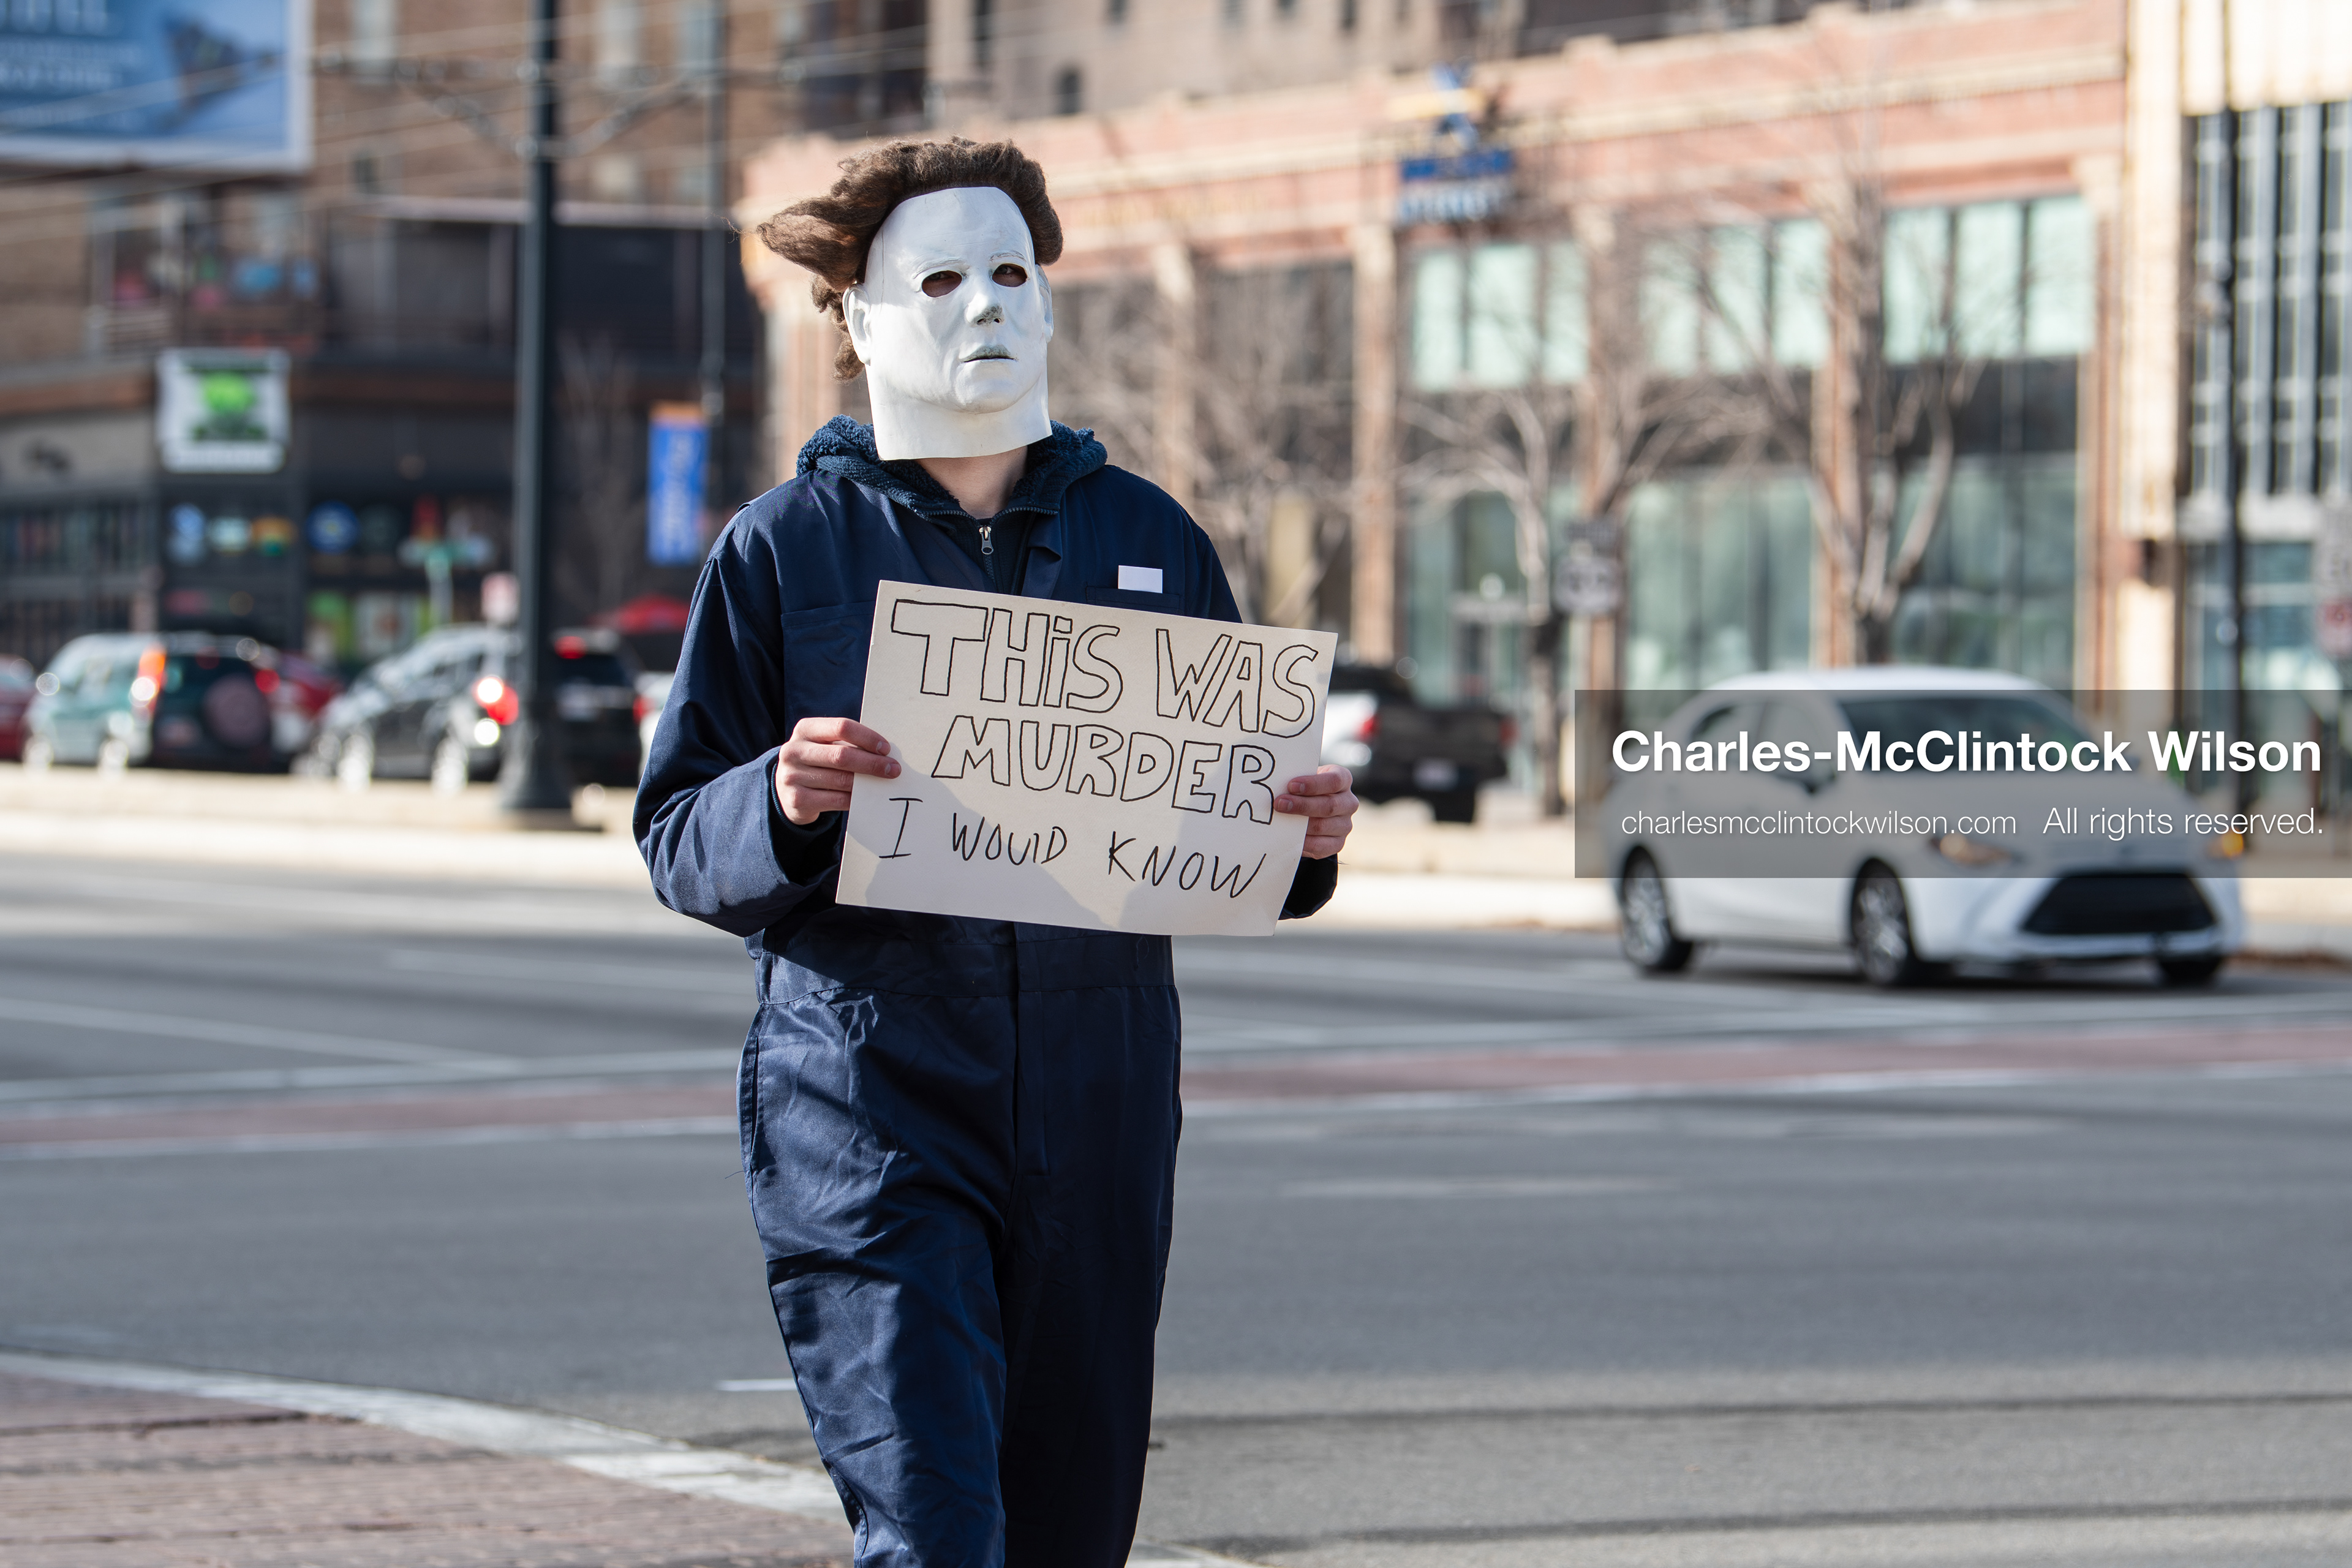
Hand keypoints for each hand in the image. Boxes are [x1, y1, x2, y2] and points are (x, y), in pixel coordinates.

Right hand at [776, 717, 897, 824]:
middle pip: (841, 755)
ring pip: (840, 780)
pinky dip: (856, 799)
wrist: (785, 789)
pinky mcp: (797, 800)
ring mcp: (792, 776)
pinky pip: (836, 800)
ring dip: (867, 783)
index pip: (841, 727)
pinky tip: (868, 797)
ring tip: (885, 783)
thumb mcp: (824, 745)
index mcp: (805, 729)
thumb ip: (847, 743)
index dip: (867, 737)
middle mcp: (794, 751)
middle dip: (872, 763)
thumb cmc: (816, 761)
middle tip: (893, 769)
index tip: (886, 748)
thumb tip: (884, 753)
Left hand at [1274, 763, 1357, 859]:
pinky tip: (1290, 836)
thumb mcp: (1305, 780)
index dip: (1313, 784)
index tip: (1291, 785)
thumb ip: (1297, 781)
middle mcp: (1348, 803)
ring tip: (1281, 819)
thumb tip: (1276, 785)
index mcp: (1343, 780)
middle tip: (1280, 803)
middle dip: (1302, 805)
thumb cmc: (1306, 791)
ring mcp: (1345, 825)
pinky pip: (1321, 846)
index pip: (1335, 781)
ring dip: (1300, 824)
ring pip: (1323, 826)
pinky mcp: (1337, 843)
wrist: (1311, 811)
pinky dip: (1304, 842)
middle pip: (1329, 805)